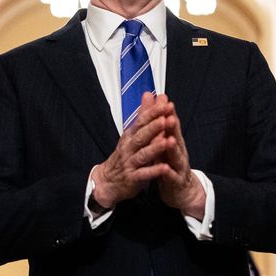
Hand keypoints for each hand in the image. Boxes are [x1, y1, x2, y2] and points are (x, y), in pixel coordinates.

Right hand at [92, 92, 174, 207]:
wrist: (108, 180)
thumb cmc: (124, 154)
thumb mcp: (132, 133)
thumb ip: (143, 114)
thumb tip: (148, 94)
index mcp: (131, 135)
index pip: (141, 121)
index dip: (153, 113)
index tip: (166, 104)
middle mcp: (129, 147)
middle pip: (141, 136)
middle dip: (154, 127)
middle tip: (166, 119)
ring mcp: (130, 163)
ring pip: (143, 154)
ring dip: (155, 148)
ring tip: (167, 141)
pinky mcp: (132, 178)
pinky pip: (143, 174)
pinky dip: (153, 171)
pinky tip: (164, 167)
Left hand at [152, 95, 205, 217]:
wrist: (181, 190)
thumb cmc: (171, 163)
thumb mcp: (166, 142)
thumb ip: (162, 124)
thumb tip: (159, 101)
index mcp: (173, 141)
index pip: (170, 124)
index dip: (166, 112)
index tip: (162, 99)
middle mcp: (178, 151)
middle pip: (175, 137)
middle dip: (172, 126)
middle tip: (169, 115)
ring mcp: (178, 166)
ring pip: (176, 156)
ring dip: (173, 148)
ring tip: (169, 140)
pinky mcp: (176, 181)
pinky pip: (171, 177)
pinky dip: (169, 173)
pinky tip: (166, 169)